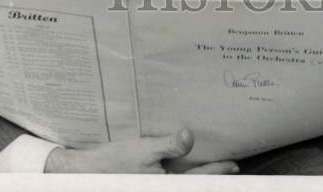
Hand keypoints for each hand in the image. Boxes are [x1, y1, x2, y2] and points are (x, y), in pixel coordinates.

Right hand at [44, 127, 237, 173]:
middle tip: (231, 168)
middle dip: (211, 176)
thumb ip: (169, 145)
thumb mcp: (143, 150)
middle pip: (193, 184)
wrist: (88, 175)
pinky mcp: (148, 185)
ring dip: (197, 177)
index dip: (218, 171)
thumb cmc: (116, 163)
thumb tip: (189, 136)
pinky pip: (170, 182)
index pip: (199, 179)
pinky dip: (182, 176)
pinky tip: (184, 168)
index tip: (234, 165)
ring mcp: (155, 187)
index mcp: (166, 185)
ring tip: (212, 169)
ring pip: (183, 184)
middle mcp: (163, 188)